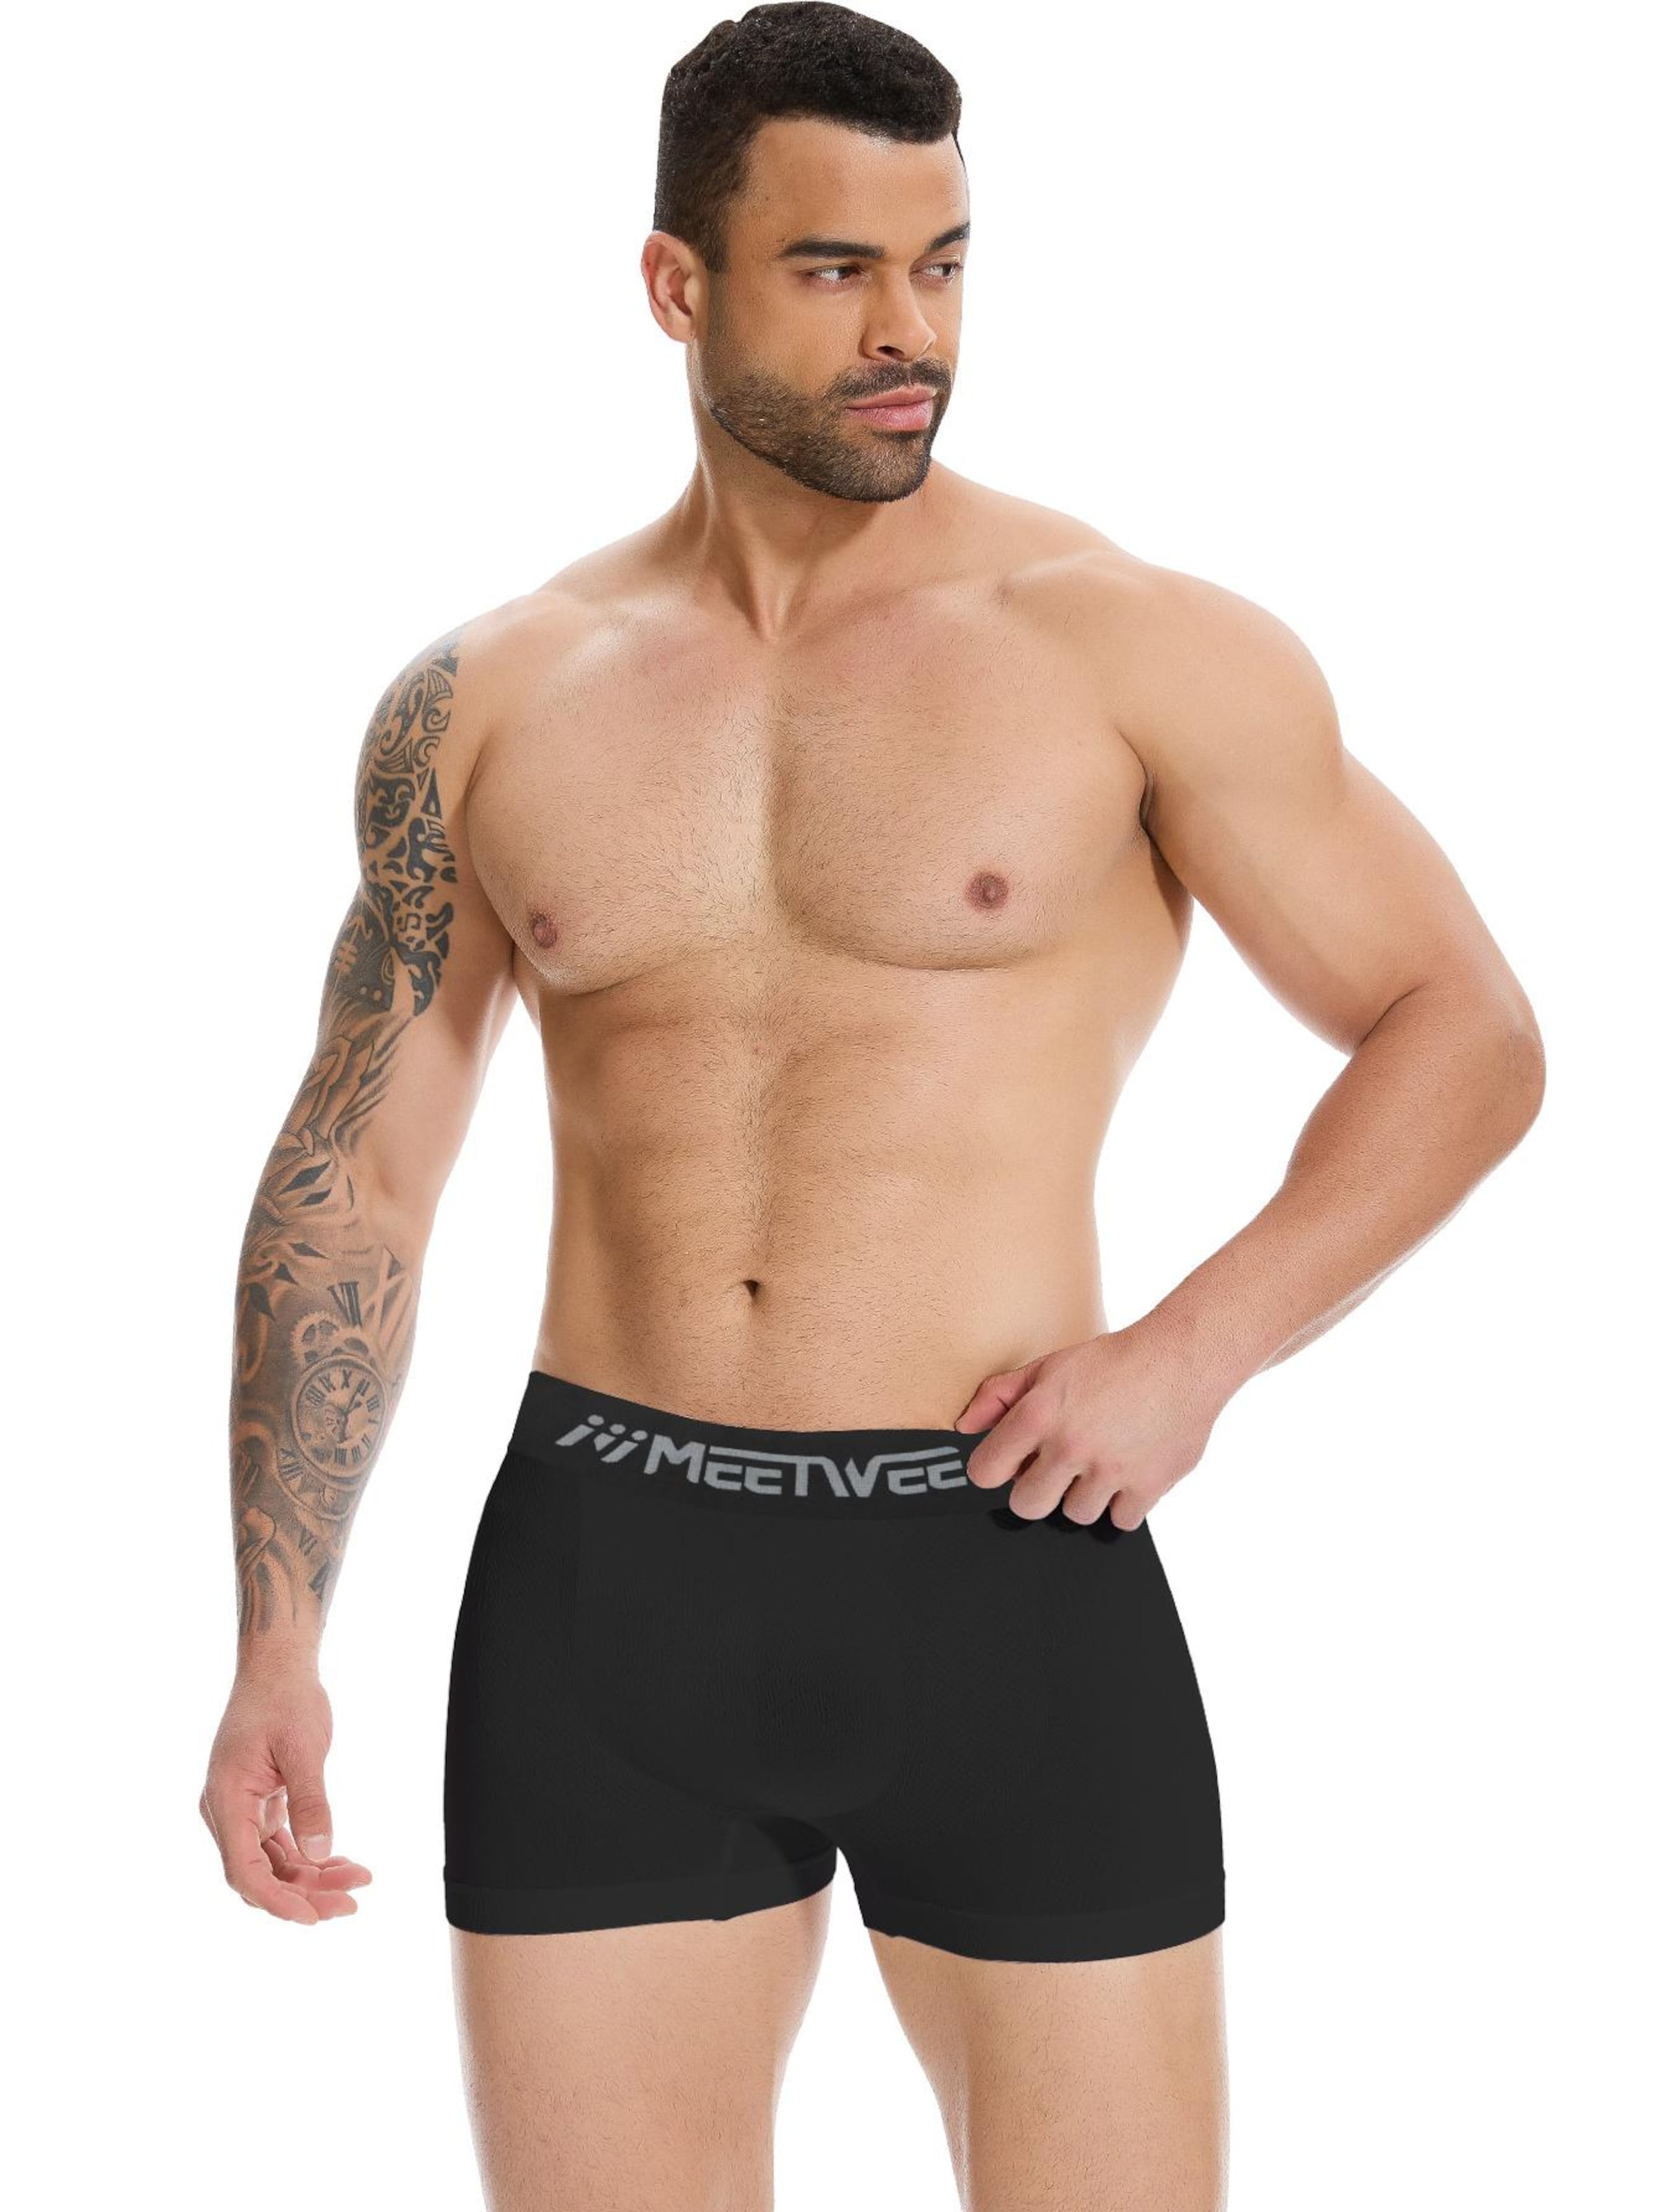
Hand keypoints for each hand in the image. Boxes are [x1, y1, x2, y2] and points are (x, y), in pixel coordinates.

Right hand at [200, 1662, 372, 1922]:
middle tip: (351, 1903)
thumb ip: (310, 1801)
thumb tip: (318, 1854)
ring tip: (358, 1881)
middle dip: (304, 1894)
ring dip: (311, 1878)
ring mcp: (241, 1810)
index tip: (313, 1916)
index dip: (276, 1900)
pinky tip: (341, 1863)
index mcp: (226, 1799)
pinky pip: (280, 1845)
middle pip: (259, 1874)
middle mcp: (226, 1811)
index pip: (243, 1870)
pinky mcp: (258, 1805)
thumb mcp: (304, 1747)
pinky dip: (308, 1857)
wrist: (277, 1667)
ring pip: (272, 1863)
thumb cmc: (286, 1698)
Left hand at [954, 1322, 1221, 1529]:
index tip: (1010, 1464)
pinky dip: (1124, 1504)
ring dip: (1084, 1495)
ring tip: (1099, 1463)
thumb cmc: (1114, 1362)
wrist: (1181, 1359)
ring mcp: (1110, 1470)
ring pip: (1076, 1515)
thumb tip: (966, 1427)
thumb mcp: (1047, 1366)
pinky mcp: (1148, 1486)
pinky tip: (1128, 1472)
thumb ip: (999, 1395)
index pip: (985, 1472)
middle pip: (1027, 1505)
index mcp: (1038, 1415)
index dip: (995, 1468)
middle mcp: (1070, 1446)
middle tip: (1057, 1468)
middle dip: (1037, 1490)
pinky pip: (1120, 1521)